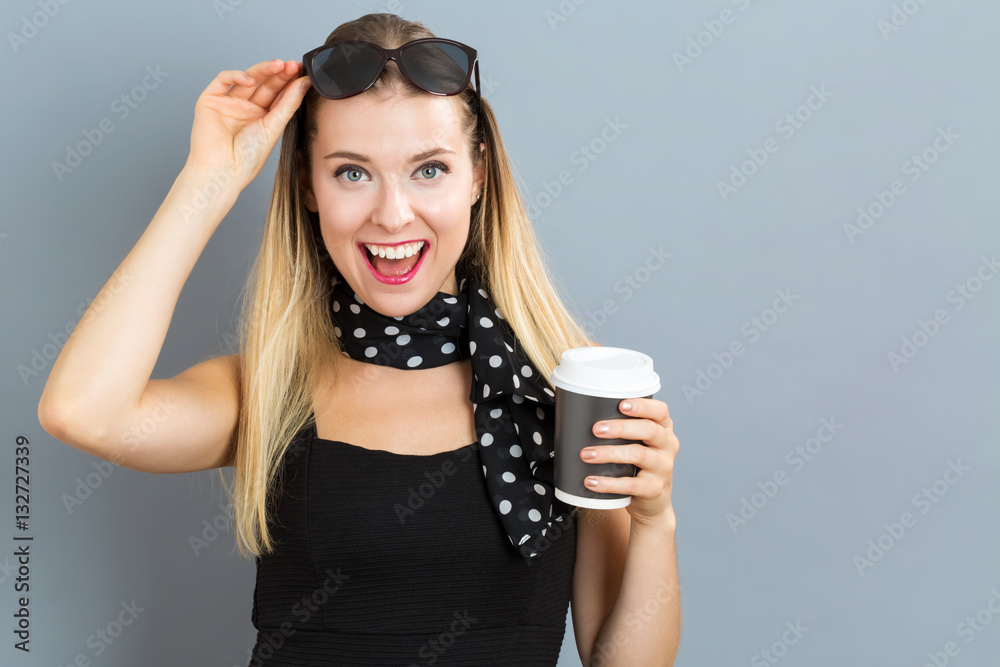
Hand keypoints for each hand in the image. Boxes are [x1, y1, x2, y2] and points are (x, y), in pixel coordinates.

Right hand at [185, 59, 311, 187]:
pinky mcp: (210, 100)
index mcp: (263, 119)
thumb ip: (289, 104)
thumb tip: (305, 83)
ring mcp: (229, 104)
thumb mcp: (273, 128)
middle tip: (293, 66)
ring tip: (279, 65)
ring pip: (247, 79)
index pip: (278, 95)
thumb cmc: (247, 158)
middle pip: (265, 85)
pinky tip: (250, 80)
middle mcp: (246, 110)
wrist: (222, 170)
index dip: (289, 83)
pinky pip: (223, 80)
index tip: (302, 72)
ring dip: (263, 70)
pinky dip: (236, 76)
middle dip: (279, 74)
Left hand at [581, 398, 678, 528]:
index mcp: (663, 429)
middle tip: (596, 429)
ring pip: (639, 455)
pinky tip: (591, 481)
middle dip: (621, 428)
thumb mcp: (639, 442)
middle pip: (649, 430)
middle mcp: (667, 446)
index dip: (643, 406)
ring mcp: (663, 468)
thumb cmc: (639, 464)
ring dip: (609, 453)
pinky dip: (608, 483)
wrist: (653, 501)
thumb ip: (623, 428)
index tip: (621, 404)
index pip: (660, 411)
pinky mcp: (654, 489)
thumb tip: (581, 414)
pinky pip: (631, 484)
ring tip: (586, 455)